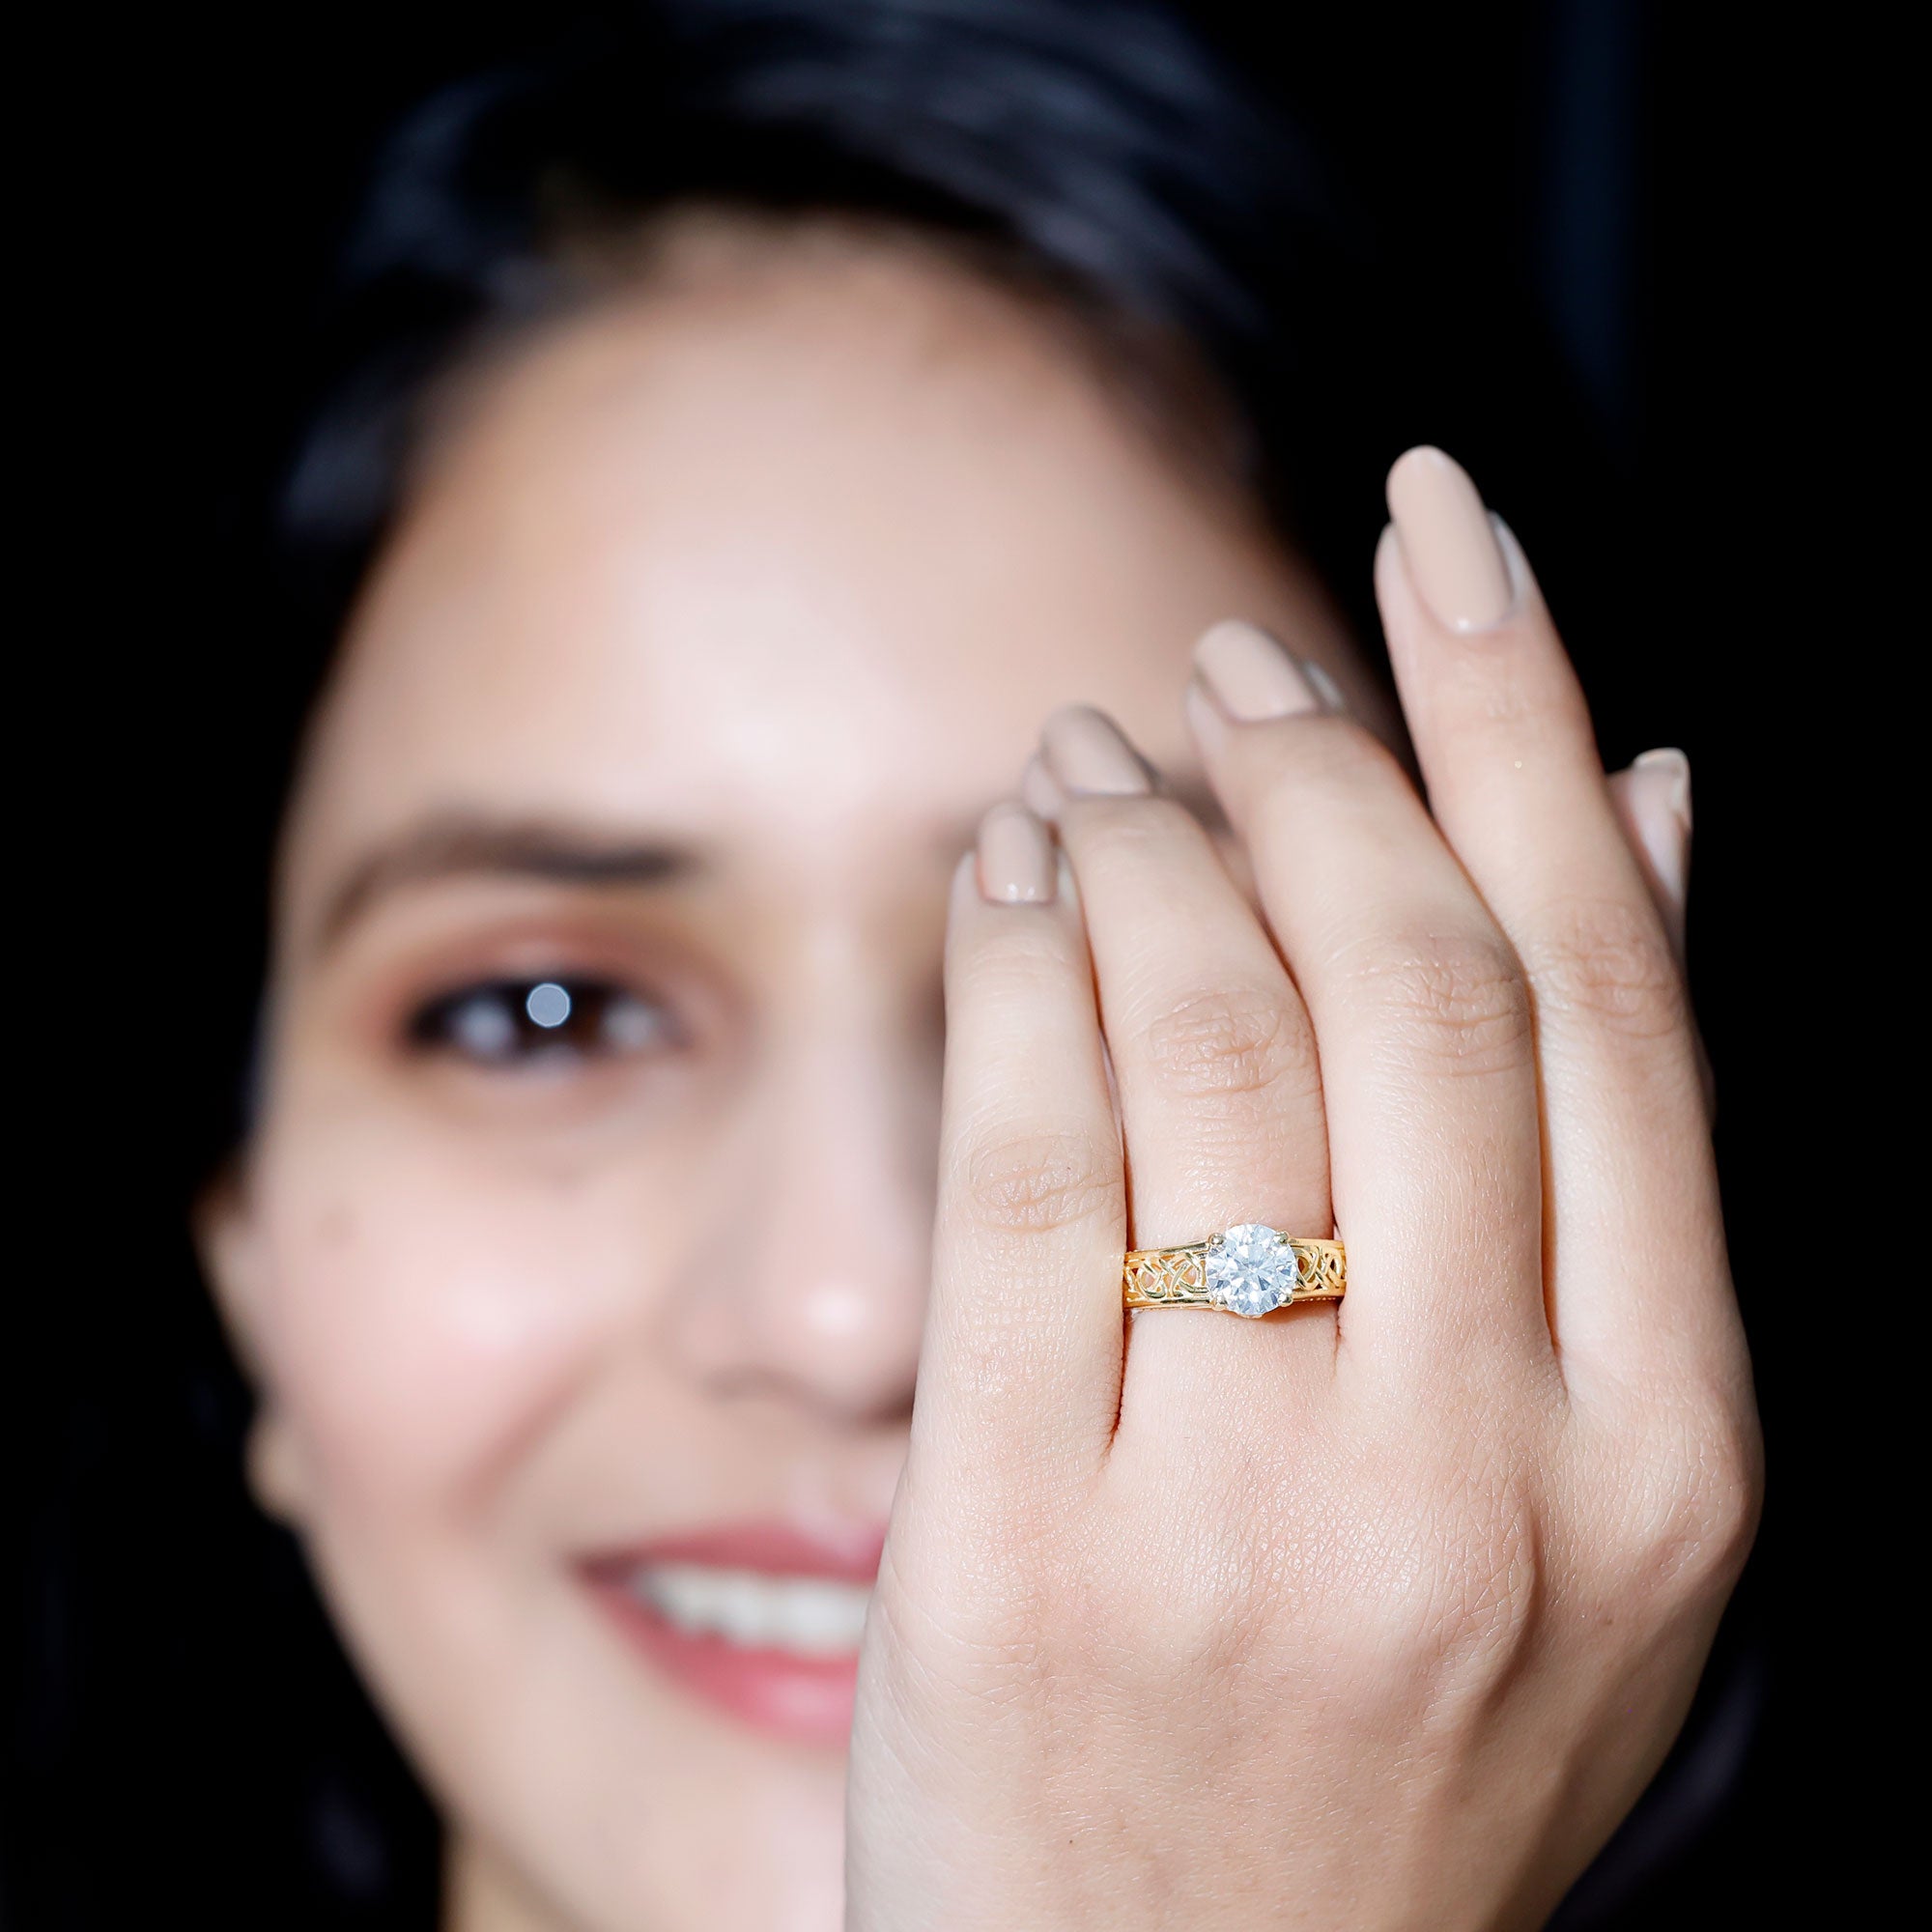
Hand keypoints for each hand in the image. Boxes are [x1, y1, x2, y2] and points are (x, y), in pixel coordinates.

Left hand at [844, 448, 1758, 1930]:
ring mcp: (1247, 1524)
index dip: (1516, 715)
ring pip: (1200, 1036)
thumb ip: (1617, 1152)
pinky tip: (1003, 877)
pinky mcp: (1018, 1558)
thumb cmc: (1392, 1737)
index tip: (1438, 529)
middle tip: (1231, 666)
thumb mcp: (1591, 1482)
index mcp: (1668, 1447)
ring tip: (1100, 755)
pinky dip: (1011, 970)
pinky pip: (1018, 1168)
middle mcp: (1483, 1472)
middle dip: (1311, 755)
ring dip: (1142, 836)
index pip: (1601, 985)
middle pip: (1404, 976)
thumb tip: (1659, 811)